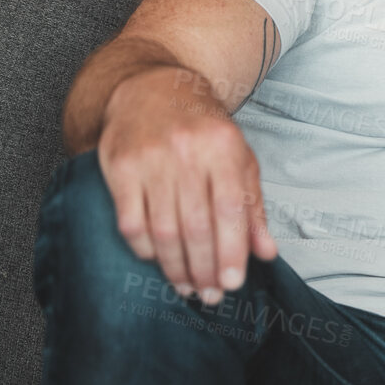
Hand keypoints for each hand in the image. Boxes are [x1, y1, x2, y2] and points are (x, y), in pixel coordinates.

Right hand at [96, 66, 276, 303]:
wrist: (151, 88)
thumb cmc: (203, 130)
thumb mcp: (240, 158)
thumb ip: (253, 206)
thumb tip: (266, 253)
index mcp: (223, 147)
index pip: (230, 209)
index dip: (231, 251)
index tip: (233, 283)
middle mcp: (186, 152)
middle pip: (196, 225)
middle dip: (205, 268)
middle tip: (210, 295)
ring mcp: (149, 159)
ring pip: (163, 229)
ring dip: (175, 267)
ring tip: (187, 287)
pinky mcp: (118, 168)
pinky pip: (131, 222)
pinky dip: (145, 249)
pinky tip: (157, 262)